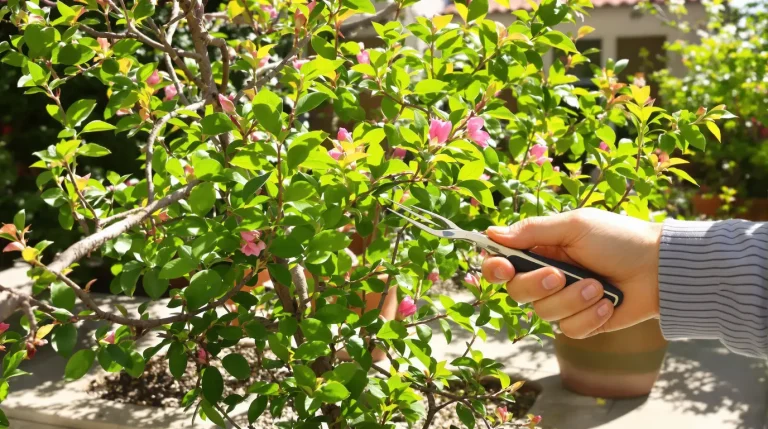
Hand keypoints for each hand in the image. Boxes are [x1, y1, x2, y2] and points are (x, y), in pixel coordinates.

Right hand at [481, 208, 662, 338]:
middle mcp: (548, 278)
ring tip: (600, 287)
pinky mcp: (583, 323)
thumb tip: (491, 233)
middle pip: (517, 292)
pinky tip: (608, 305)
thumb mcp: (574, 226)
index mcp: (542, 251)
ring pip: (544, 313)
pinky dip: (589, 317)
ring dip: (573, 299)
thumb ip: (532, 231)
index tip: (503, 268)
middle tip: (561, 275)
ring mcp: (565, 302)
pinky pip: (569, 329)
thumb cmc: (619, 238)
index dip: (495, 268)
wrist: (660, 268)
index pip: (503, 263)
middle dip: (537, 285)